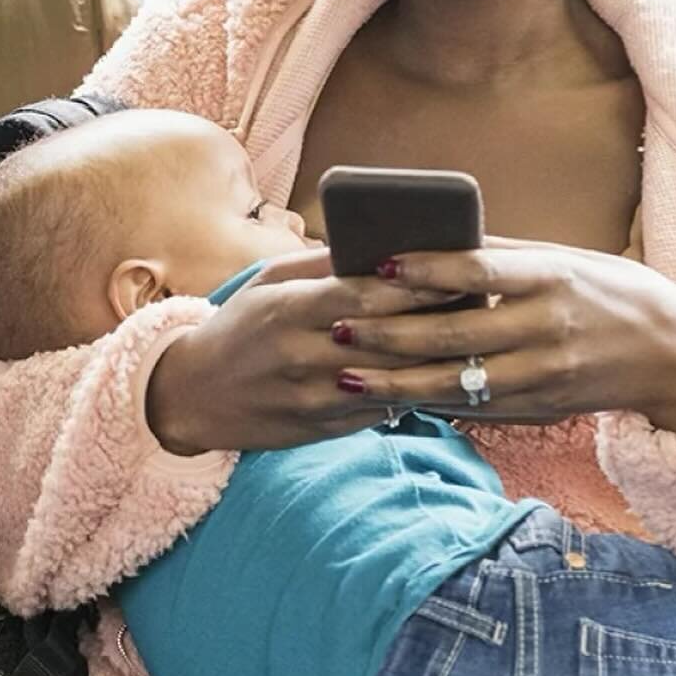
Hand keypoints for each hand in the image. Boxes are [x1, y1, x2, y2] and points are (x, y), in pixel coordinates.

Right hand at [145, 248, 454, 454]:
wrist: (190, 396)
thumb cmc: (240, 325)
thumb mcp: (269, 281)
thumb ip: (322, 265)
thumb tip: (381, 244)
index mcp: (288, 309)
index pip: (363, 294)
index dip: (414, 284)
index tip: (457, 268)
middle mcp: (301, 355)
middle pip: (385, 338)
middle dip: (437, 320)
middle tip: (485, 302)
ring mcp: (310, 398)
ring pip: (389, 381)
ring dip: (435, 363)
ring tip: (478, 341)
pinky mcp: (318, 430)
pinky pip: (377, 413)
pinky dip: (413, 394)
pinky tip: (446, 379)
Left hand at [325, 236, 675, 435]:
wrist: (671, 351)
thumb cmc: (610, 290)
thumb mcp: (565, 260)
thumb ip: (504, 257)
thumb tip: (434, 245)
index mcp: (553, 277)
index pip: (480, 271)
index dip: (426, 269)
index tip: (377, 264)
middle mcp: (549, 328)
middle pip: (457, 335)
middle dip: (392, 334)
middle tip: (339, 327)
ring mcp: (546, 375)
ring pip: (459, 383)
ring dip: (398, 382)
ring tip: (348, 375)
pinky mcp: (542, 409)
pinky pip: (477, 408)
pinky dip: (432, 403)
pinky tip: (392, 398)